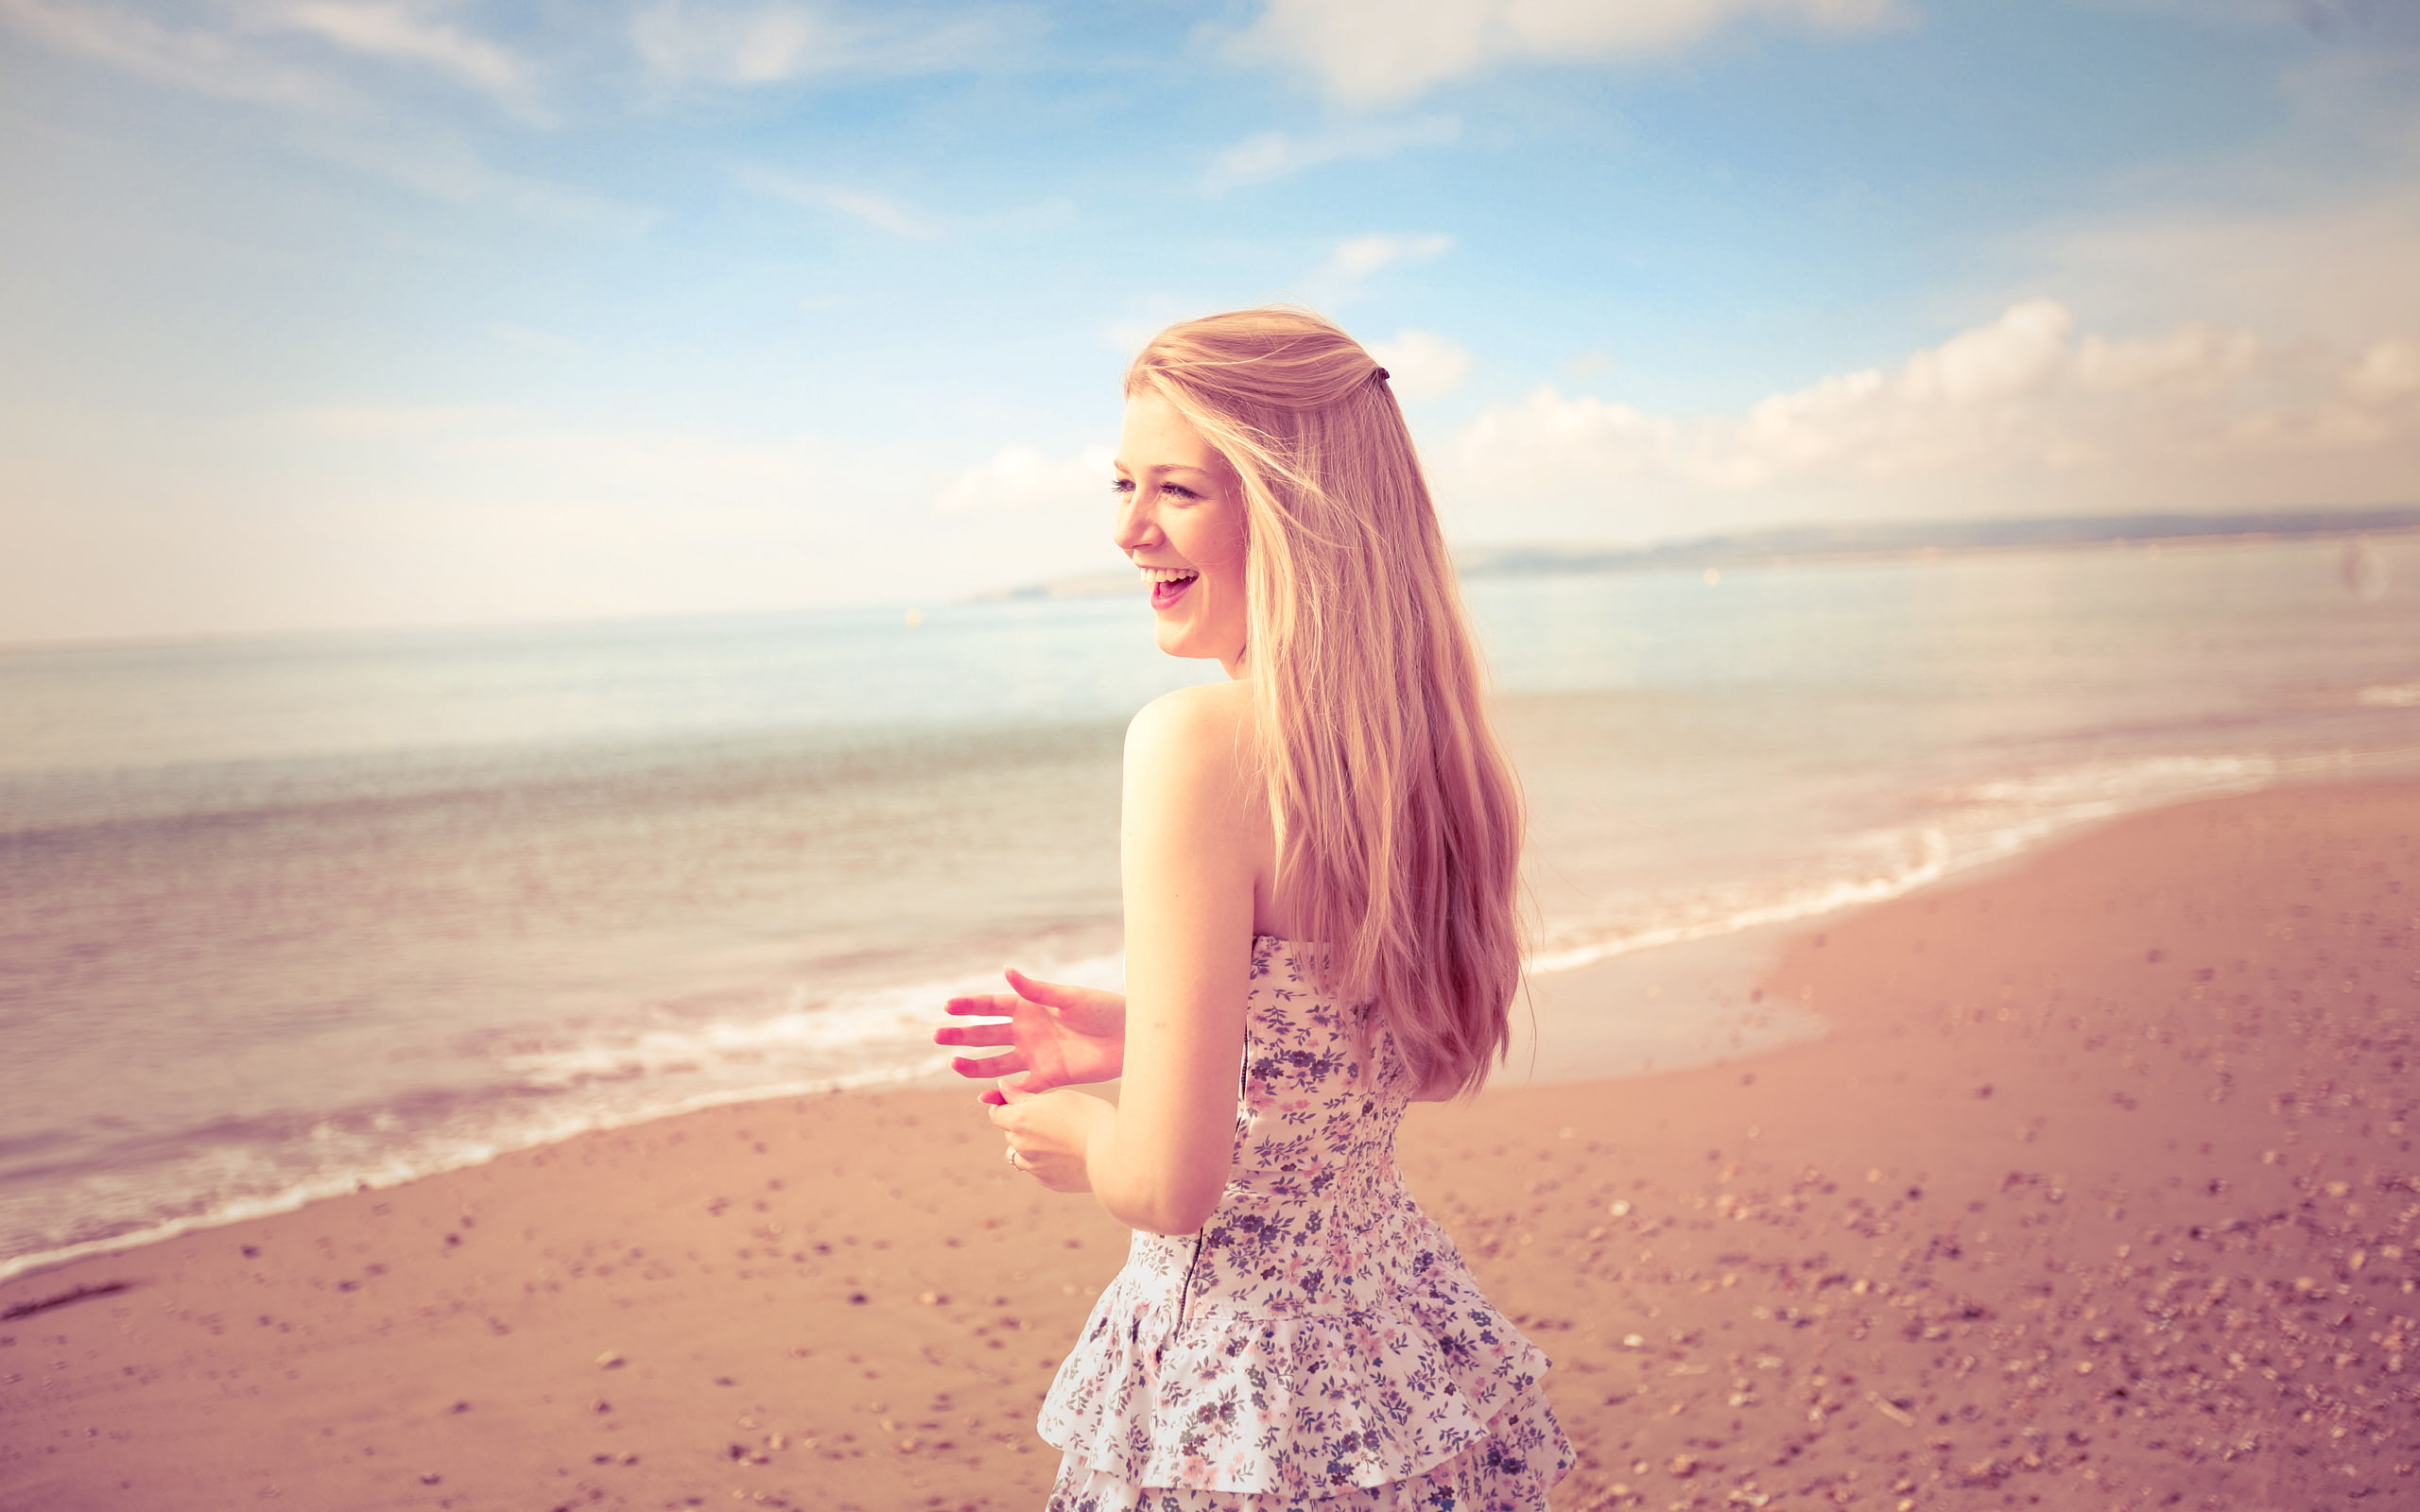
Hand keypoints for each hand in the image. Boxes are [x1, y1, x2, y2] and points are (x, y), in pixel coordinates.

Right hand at [936, 969, 1126, 1103]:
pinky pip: (1019, 1087)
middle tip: (938, 1037)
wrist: (1131, 1038)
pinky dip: (1001, 1093)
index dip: (970, 1005)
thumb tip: (1007, 971)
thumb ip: (1038, 990)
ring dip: (974, 1065)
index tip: (948, 1006)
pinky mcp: (1048, 1077)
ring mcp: (1035, 1055)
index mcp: (1030, 1006)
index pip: (992, 1005)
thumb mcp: (1070, 997)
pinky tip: (982, 1097)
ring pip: (996, 1062)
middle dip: (962, 1035)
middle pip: (987, 1034)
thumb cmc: (1105, 1009)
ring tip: (953, 1065)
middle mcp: (1028, 1031)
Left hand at [990, 1082, 1109, 1193]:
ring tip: (1057, 1139)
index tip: (1018, 1103)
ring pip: (1020, 1155)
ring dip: (1029, 1147)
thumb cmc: (1090, 1117)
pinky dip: (1046, 1162)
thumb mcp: (1059, 1097)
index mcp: (1021, 1120)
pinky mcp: (1049, 1182)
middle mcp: (1021, 1145)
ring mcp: (1034, 1167)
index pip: (996, 1114)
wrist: (1114, 1154)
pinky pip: (1038, 1170)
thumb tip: (1001, 1088)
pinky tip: (1069, 1154)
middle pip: (1009, 1133)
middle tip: (1050, 1117)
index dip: (1004, 1106)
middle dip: (1021, 1125)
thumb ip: (1025, 1096)